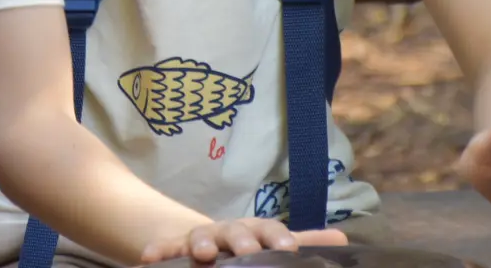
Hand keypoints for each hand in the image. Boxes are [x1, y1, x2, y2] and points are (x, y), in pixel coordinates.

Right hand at [139, 218, 346, 263]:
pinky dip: (158, 252)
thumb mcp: (272, 242)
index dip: (279, 238)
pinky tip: (148, 259)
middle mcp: (229, 231)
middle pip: (236, 231)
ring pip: (201, 237)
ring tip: (201, 254)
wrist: (205, 238)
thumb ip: (305, 243)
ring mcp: (202, 238)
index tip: (288, 248)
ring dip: (201, 242)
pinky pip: (165, 248)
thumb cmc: (247, 243)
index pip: (270, 230)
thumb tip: (343, 238)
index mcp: (256, 231)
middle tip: (247, 252)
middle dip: (241, 240)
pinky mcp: (176, 247)